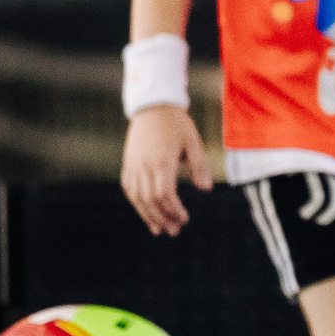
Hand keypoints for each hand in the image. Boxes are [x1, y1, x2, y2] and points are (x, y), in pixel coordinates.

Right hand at [122, 105, 211, 235]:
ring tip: (159, 229)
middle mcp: (145, 165)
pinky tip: (146, 213)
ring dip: (148, 216)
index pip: (165, 195)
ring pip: (137, 198)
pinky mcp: (128, 163)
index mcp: (162, 161)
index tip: (185, 219)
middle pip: (150, 201)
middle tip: (175, 231)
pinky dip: (137, 203)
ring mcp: (134, 165)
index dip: (174, 211)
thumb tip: (206, 189)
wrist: (153, 105)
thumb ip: (200, 166)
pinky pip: (129, 188)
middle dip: (163, 218)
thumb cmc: (177, 124)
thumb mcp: (193, 142)